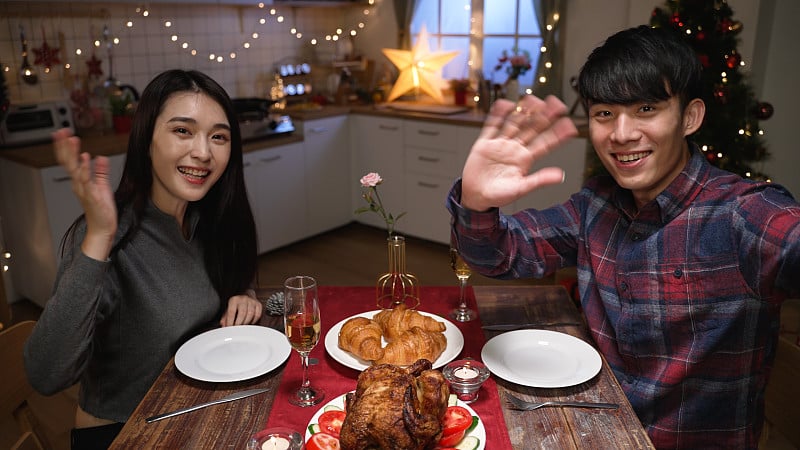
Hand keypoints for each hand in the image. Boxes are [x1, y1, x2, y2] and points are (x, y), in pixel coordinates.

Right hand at [53, 128, 117, 260]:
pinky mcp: (92, 195)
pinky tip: (85, 158)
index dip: (66, 147)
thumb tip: (100, 157)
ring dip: (73, 153)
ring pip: (74, 168)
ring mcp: (84, 190)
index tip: (64, 133)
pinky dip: (85, 168)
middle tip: (62, 132)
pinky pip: (86, 180)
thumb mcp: (102, 186)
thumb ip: (100, 171)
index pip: (70, 161)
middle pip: (67, 162)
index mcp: (80, 181)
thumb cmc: (102, 210)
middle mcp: (78, 184)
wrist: (102, 228)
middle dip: (64, 146)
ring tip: (72, 140)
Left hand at [220, 293, 262, 326]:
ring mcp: (252, 301)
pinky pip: (257, 315)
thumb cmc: (236, 304)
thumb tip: (224, 325)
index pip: (232, 312)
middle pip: (242, 313)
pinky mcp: (258, 304)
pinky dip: (254, 321)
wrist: (246, 295)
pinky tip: (249, 322)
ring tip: (242, 326)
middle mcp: (243, 299)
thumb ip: (225, 318)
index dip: (230, 321)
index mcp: (234, 300)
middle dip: (239, 323)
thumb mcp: (228, 308)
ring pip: (251, 314)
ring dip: (246, 322)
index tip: (229, 327)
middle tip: (236, 329)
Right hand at [461, 95, 578, 211]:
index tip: (569, 124)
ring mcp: (501, 144)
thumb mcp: (521, 189)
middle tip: (557, 103)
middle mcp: (515, 149)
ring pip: (514, 123)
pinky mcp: (485, 143)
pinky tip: (506, 103)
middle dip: (544, 116)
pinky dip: (497, 115)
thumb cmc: (498, 195)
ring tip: (534, 99)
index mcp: (525, 159)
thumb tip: (560, 176)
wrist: (476, 196)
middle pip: (532, 128)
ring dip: (524, 111)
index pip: (545, 143)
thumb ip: (539, 180)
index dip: (557, 133)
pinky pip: (492, 126)